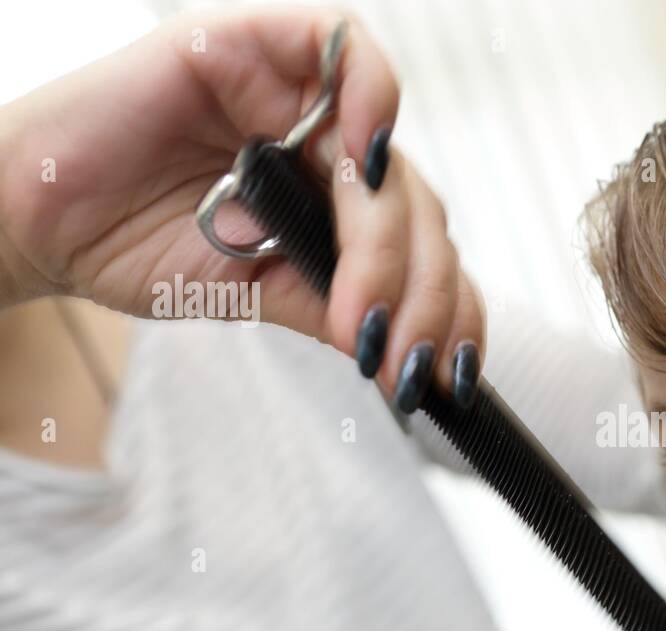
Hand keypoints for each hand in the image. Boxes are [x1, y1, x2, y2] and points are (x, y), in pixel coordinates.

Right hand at [0, 5, 481, 408]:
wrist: (37, 223)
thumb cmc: (136, 247)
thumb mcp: (258, 294)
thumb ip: (336, 308)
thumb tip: (409, 360)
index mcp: (337, 203)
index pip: (423, 248)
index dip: (449, 307)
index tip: (446, 376)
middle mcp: (328, 148)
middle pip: (416, 211)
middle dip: (421, 292)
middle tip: (399, 357)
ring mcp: (296, 95)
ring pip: (387, 158)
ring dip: (391, 241)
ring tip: (366, 312)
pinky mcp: (255, 44)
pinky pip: (341, 46)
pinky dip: (372, 95)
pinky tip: (367, 160)